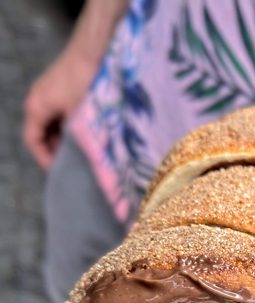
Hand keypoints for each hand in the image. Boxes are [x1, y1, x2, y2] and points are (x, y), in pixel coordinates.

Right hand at [23, 51, 97, 168]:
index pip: (32, 140)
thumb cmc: (86, 82)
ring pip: (49, 125)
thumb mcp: (79, 116)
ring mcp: (46, 93)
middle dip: (53, 150)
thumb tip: (79, 159)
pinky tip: (81, 134)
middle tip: (71, 164)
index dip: (44, 159)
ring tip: (78, 152)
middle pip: (39, 133)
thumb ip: (74, 138)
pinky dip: (65, 127)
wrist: (93, 49)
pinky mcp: (57, 89)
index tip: (59, 171)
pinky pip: (56, 114)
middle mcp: (36, 100)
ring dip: (61, 139)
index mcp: (36, 107)